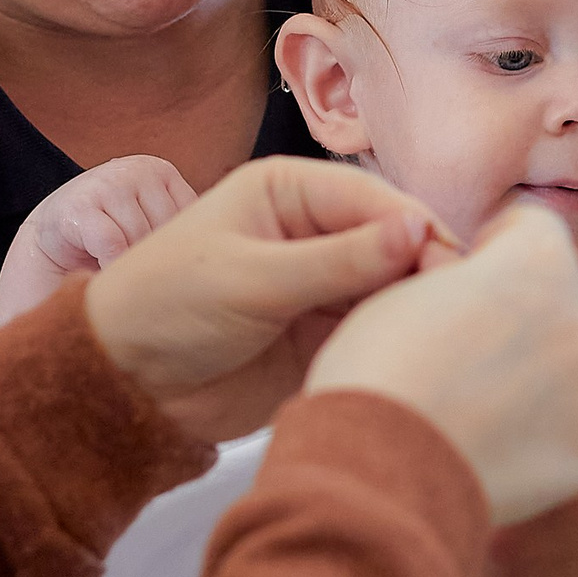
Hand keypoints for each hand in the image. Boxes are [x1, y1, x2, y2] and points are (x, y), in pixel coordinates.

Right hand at [0, 156, 195, 329]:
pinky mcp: (80, 206)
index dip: (181, 250)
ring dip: (129, 265)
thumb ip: (185, 226)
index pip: (194, 220)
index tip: (168, 262)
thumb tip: (232, 247)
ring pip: (140, 241)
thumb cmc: (113, 237)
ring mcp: (108, 183)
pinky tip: (100, 269)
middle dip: (154, 260)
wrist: (52, 240)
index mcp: (162, 172)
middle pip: (169, 232)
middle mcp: (138, 169)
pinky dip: (109, 267)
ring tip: (118, 268)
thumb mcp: (152, 222)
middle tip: (137, 270)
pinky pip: (112, 246)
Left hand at [82, 156, 461, 437]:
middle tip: (453, 308)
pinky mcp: (324, 333)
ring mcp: (322, 284)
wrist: (124, 385)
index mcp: (290, 191)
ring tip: (440, 336)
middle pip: (393, 242)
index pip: (374, 199)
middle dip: (424, 269)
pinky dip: (394, 340)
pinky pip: (374, 329)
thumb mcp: (253, 279)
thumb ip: (337, 260)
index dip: (418, 229)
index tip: (452, 265)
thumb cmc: (167, 307)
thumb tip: (419, 231)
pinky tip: (415, 357)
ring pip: (391, 288)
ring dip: (413, 308)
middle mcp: (313, 230)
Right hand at [305, 204, 577, 523]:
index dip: (503, 247)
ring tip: (568, 379)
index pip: (537, 228)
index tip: (475, 275)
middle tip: (499, 348)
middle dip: (548, 309)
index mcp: (532, 259)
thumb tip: (464, 275)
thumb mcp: (400, 295)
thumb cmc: (373, 375)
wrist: (376, 464)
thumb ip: (453, 277)